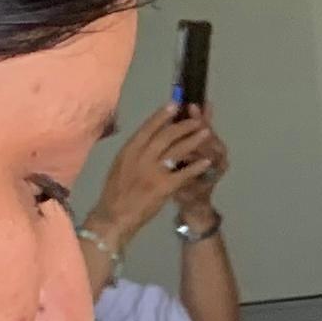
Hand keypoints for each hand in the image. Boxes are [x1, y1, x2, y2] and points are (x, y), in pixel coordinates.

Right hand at [89, 103, 226, 248]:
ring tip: (207, 132)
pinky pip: (184, 174)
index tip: (175, 104)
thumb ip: (135, 149)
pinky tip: (207, 161)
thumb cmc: (116, 190)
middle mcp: (140, 157)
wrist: (114, 216)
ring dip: (194, 140)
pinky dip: (196, 166)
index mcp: (129, 149)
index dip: (163, 115)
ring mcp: (152, 172)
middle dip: (184, 125)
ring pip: (177, 150)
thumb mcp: (121, 164)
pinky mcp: (163, 187)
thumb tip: (148, 134)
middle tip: (198, 118)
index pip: (148, 127)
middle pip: (166, 135)